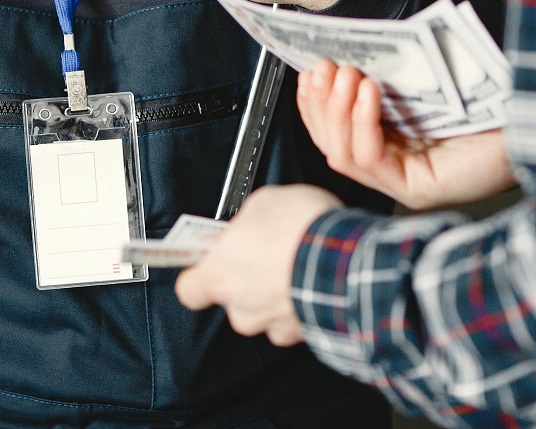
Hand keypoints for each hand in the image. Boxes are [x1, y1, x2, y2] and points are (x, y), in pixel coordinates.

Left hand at [173, 184, 338, 344]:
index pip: (188, 289)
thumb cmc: (302, 230)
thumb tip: (245, 224)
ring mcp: (270, 324)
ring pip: (263, 310)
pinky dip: (300, 302)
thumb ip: (245, 220)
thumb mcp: (265, 201)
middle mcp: (239, 307)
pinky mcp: (299, 333)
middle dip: (248, 277)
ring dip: (275, 291)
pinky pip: (292, 318)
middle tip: (267, 252)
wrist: (346, 260)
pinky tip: (312, 278)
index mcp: (219, 274)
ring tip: (296, 263)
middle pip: (231, 297)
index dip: (199, 273)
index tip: (210, 260)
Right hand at [299, 60, 515, 210]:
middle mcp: (397, 166)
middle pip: (332, 144)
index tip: (310, 70)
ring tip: (347, 76)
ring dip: (337, 112)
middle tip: (324, 68)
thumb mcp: (434, 83)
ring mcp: (406, 181)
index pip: (338, 130)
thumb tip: (361, 50)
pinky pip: (372, 161)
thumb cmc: (495, 103)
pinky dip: (363, 124)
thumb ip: (398, 74)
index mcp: (397, 143)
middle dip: (321, 104)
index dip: (317, 103)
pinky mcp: (418, 188)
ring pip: (344, 155)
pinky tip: (369, 93)